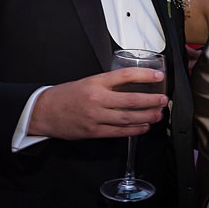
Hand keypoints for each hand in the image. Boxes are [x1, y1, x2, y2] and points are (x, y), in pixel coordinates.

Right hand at [29, 68, 166, 139]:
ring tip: (158, 114)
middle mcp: (97, 99)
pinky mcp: (94, 131)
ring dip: (146, 117)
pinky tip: (144, 127)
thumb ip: (108, 84)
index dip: (144, 75)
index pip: (125, 75)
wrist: (44, 111)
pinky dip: (134, 130)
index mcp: (95, 82)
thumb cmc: (66, 95)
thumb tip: (133, 85)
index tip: (159, 76)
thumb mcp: (88, 82)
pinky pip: (119, 132)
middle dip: (151, 100)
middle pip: (131, 100)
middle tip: (163, 100)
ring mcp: (95, 117)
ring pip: (127, 118)